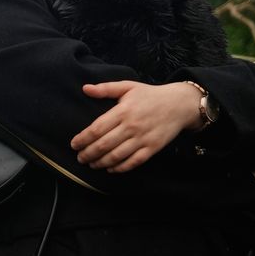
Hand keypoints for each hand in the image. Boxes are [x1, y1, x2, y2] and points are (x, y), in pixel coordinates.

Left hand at [72, 80, 204, 172]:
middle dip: (87, 154)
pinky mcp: (153, 148)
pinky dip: (119, 168)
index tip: (74, 145)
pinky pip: (133, 162)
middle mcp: (132, 126)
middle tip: (80, 158)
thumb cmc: (151, 95)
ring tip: (92, 164)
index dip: (82, 140)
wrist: (181, 103)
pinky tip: (110, 168)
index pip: (96, 129)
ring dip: (100, 163)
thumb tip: (85, 88)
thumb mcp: (128, 87)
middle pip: (103, 145)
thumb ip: (106, 89)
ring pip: (116, 156)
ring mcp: (143, 138)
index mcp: (123, 111)